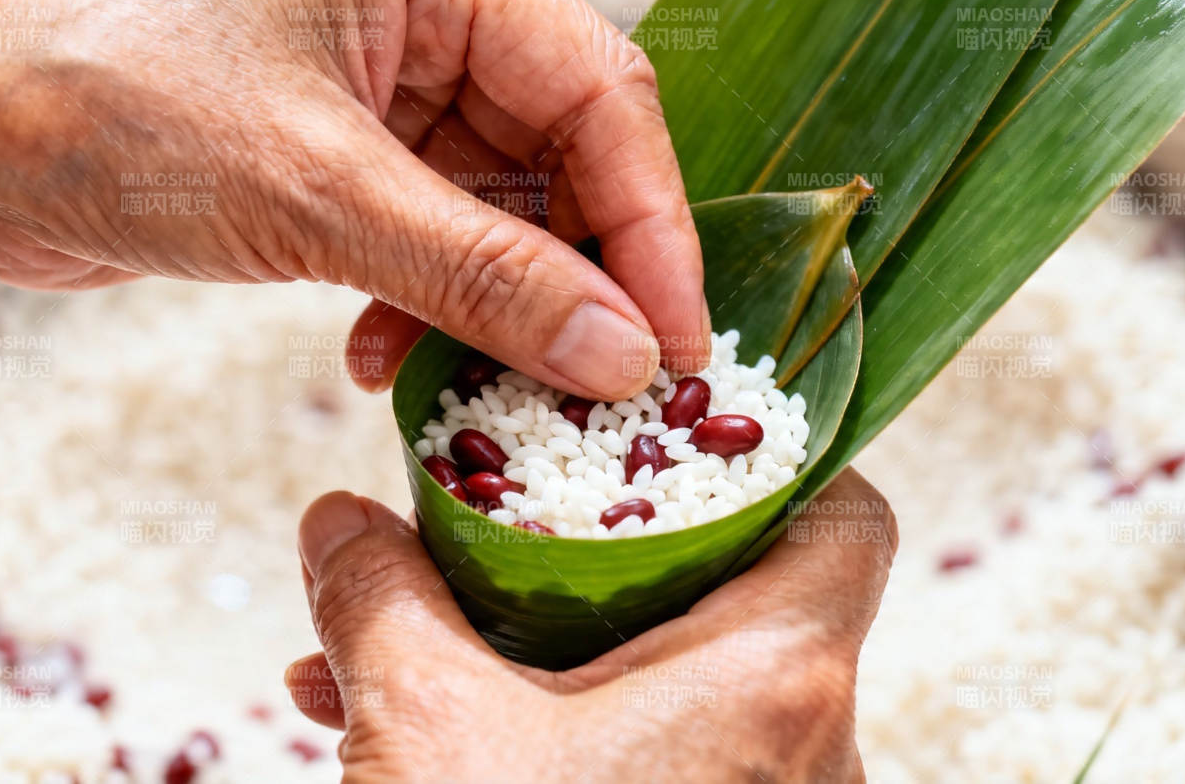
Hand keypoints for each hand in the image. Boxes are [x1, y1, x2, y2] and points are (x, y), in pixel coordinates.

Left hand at [0, 0, 708, 398]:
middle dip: (574, 277)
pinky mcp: (328, 154)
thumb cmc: (104, 100)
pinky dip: (421, 305)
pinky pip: (424, 237)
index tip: (676, 342)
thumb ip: (483, 277)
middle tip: (596, 386)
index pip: (599, 91)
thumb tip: (618, 351)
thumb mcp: (320, 194)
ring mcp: (371, 85)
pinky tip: (381, 357)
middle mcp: (414, 12)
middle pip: (558, 155)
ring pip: (493, 210)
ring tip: (478, 386)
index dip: (651, 226)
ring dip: (490, 306)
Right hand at [287, 469, 895, 782]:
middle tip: (500, 531)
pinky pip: (656, 763)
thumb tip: (338, 522)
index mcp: (774, 681)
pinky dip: (560, 731)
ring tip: (410, 646)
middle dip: (594, 559)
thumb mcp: (423, 727)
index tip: (675, 433)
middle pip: (734, 590)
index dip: (772, 454)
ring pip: (673, 686)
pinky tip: (428, 733)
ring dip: (544, 650)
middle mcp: (805, 750)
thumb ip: (381, 599)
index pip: (845, 514)